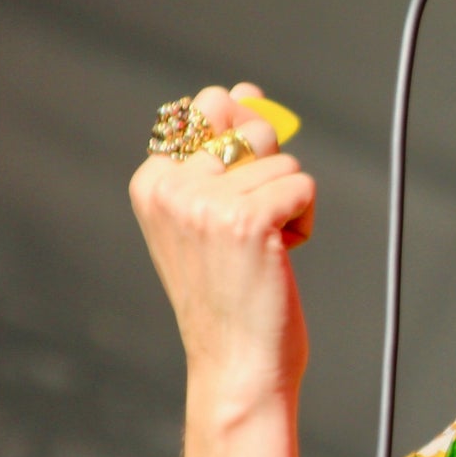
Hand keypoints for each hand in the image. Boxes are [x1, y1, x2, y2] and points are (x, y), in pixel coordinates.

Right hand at [130, 82, 317, 417]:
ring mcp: (205, 203)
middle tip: (249, 227)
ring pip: (284, 162)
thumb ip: (221, 150)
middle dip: (268, 168)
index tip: (230, 202)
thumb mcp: (209, 212)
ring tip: (260, 253)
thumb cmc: (230, 290)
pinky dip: (304, 222)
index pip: (209, 107)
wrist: (237, 365)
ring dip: (287, 206)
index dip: (241, 146)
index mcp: (151, 180)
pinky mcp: (247, 221)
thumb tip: (246, 91)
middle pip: (249, 124)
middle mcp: (170, 186)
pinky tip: (279, 258)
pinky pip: (303, 187)